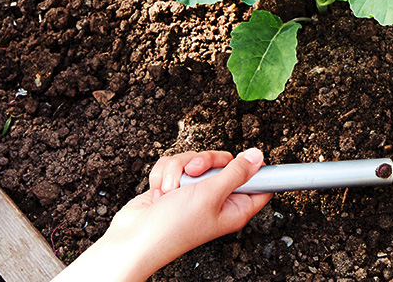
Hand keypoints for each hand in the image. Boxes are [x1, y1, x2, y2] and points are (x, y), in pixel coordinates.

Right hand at [51, 149, 271, 281]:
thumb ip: (236, 172)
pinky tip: (160, 192)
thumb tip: (258, 156)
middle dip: (203, 162)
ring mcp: (194, 192)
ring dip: (177, 170)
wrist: (133, 237)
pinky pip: (174, 165)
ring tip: (171, 190)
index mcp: (235, 207)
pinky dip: (163, 175)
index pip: (259, 184)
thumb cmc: (174, 227)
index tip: (251, 155)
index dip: (256, 167)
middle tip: (194, 173)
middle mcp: (217, 199)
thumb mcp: (211, 195)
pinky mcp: (174, 186)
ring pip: (195, 160)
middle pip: (224, 162)